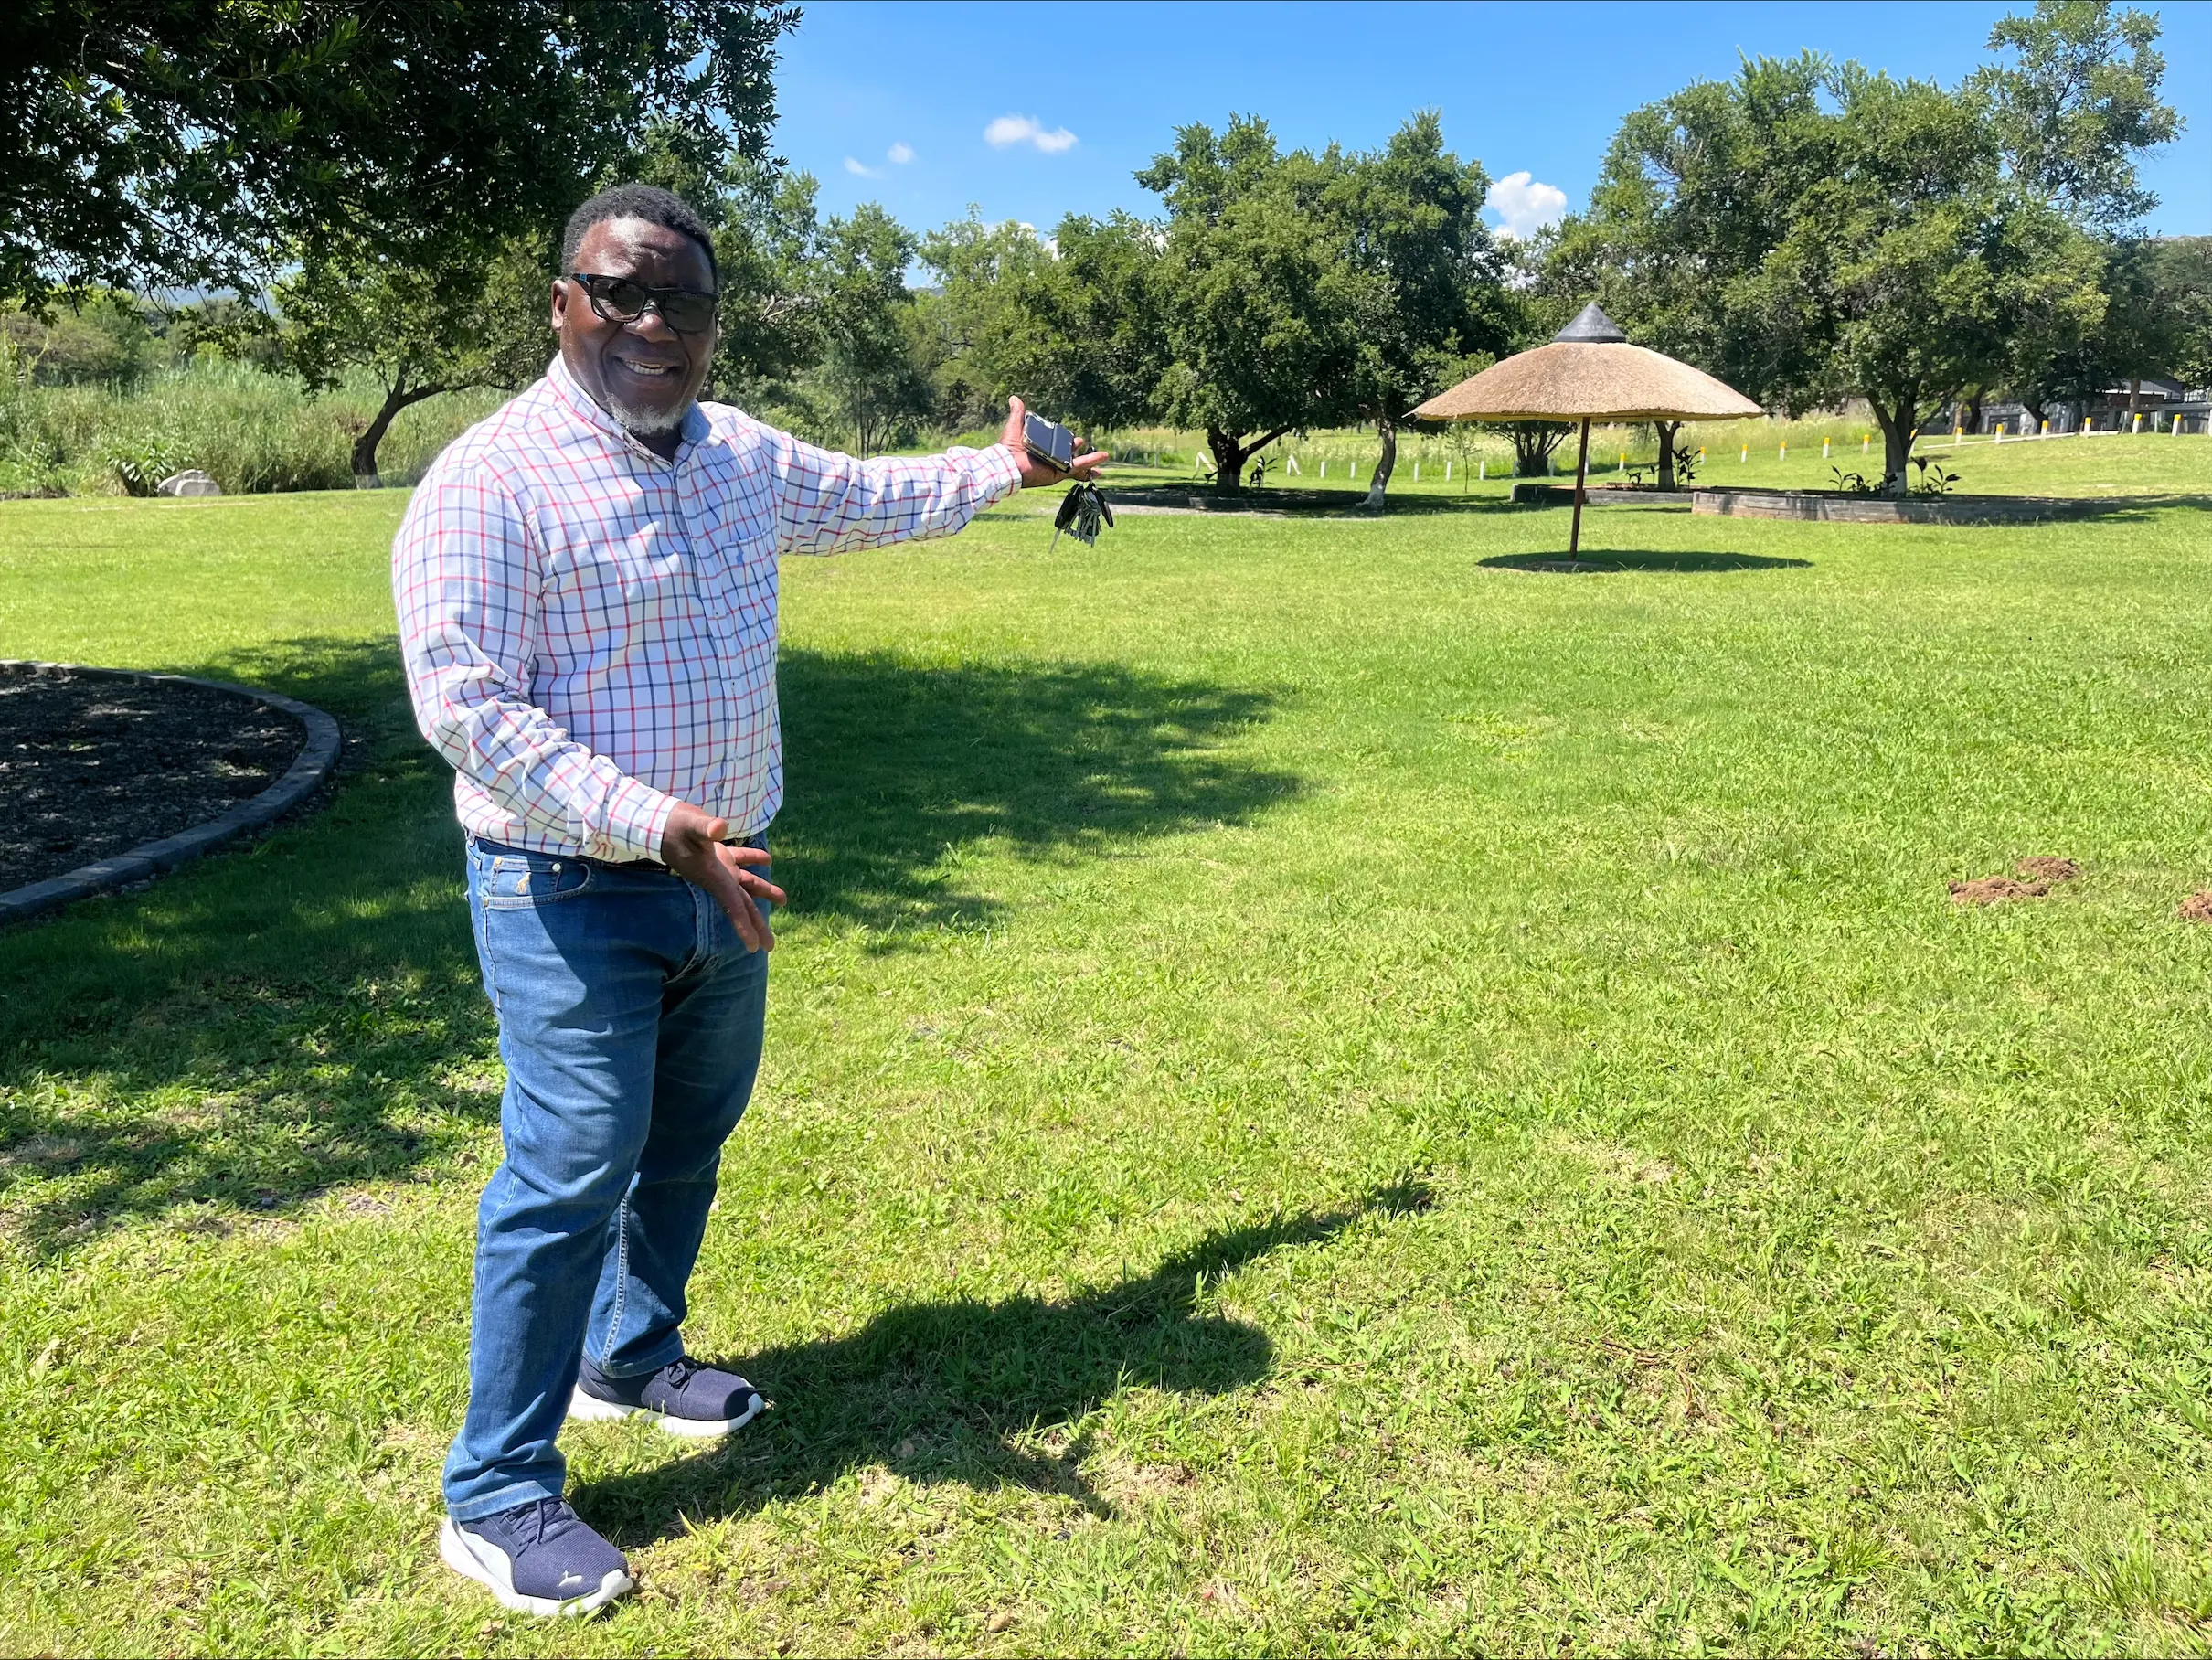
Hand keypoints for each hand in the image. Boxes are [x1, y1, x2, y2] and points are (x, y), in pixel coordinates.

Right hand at [660, 802, 785, 953]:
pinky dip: (754, 859)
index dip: (744, 926)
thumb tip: (720, 828)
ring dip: (765, 891)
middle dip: (757, 925)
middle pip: (742, 905)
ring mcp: (719, 867)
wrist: (656, 823)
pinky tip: (767, 859)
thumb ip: (706, 828)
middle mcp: (718, 877)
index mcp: (714, 877)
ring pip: (746, 884)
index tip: (754, 947)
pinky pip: (740, 860)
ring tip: (783, 900)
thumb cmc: (672, 826)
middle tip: (770, 946)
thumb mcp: (690, 825)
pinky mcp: (718, 854)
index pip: (733, 906)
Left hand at [1002, 395, 1109, 487]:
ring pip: (1078, 463)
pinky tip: (1103, 457)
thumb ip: (1018, 413)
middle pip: (1068, 456)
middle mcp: (1050, 459)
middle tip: (1080, 441)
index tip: (1068, 435)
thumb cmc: (1009, 448)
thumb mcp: (1016, 425)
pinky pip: (1078, 468)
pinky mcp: (1060, 472)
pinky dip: (1092, 463)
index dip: (1063, 440)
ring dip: (1091, 459)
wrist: (1008, 463)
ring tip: (1104, 455)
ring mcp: (1056, 467)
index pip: (1055, 445)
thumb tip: (1014, 398)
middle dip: (1074, 449)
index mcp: (1041, 449)